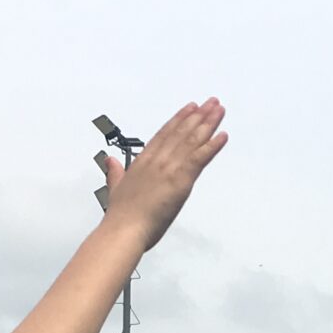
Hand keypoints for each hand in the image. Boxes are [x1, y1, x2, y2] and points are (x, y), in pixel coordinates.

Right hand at [98, 99, 227, 252]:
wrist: (124, 229)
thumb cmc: (121, 216)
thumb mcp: (115, 188)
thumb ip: (115, 173)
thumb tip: (110, 161)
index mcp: (143, 161)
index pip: (164, 134)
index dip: (178, 120)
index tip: (190, 108)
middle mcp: (157, 160)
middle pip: (181, 132)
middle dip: (198, 116)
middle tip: (211, 102)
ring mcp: (169, 168)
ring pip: (192, 140)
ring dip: (208, 124)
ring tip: (219, 110)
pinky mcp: (181, 180)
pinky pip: (200, 158)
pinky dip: (212, 146)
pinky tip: (223, 135)